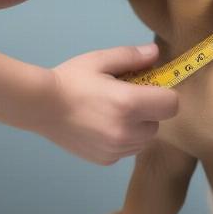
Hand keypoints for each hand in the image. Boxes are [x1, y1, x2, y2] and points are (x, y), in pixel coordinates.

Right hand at [35, 43, 178, 164]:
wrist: (40, 106)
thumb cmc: (71, 79)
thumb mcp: (100, 60)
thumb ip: (132, 57)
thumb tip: (156, 53)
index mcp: (129, 104)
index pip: (172, 104)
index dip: (164, 94)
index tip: (149, 87)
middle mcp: (126, 131)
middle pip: (158, 123)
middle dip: (148, 110)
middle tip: (125, 98)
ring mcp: (116, 149)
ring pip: (145, 139)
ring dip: (138, 127)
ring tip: (112, 113)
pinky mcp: (106, 160)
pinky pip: (128, 150)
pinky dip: (123, 140)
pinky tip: (102, 126)